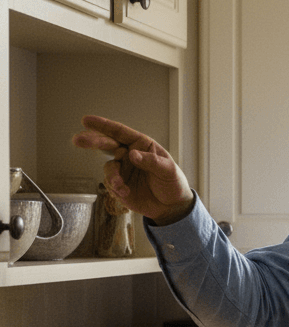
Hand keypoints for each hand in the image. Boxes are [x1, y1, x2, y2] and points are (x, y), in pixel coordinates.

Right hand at [72, 115, 193, 224]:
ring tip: (120, 185)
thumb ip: (151, 162)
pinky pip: (109, 183)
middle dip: (92, 141)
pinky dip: (115, 187)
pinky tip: (126, 192)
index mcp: (141, 145)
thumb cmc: (173, 183)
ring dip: (111, 175)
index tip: (87, 120)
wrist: (171, 206)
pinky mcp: (119, 185)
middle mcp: (129, 155)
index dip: (103, 125)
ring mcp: (123, 170)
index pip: (120, 132)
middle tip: (78, 140)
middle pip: (107, 144)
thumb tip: (132, 154)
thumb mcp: (168, 170)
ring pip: (108, 167)